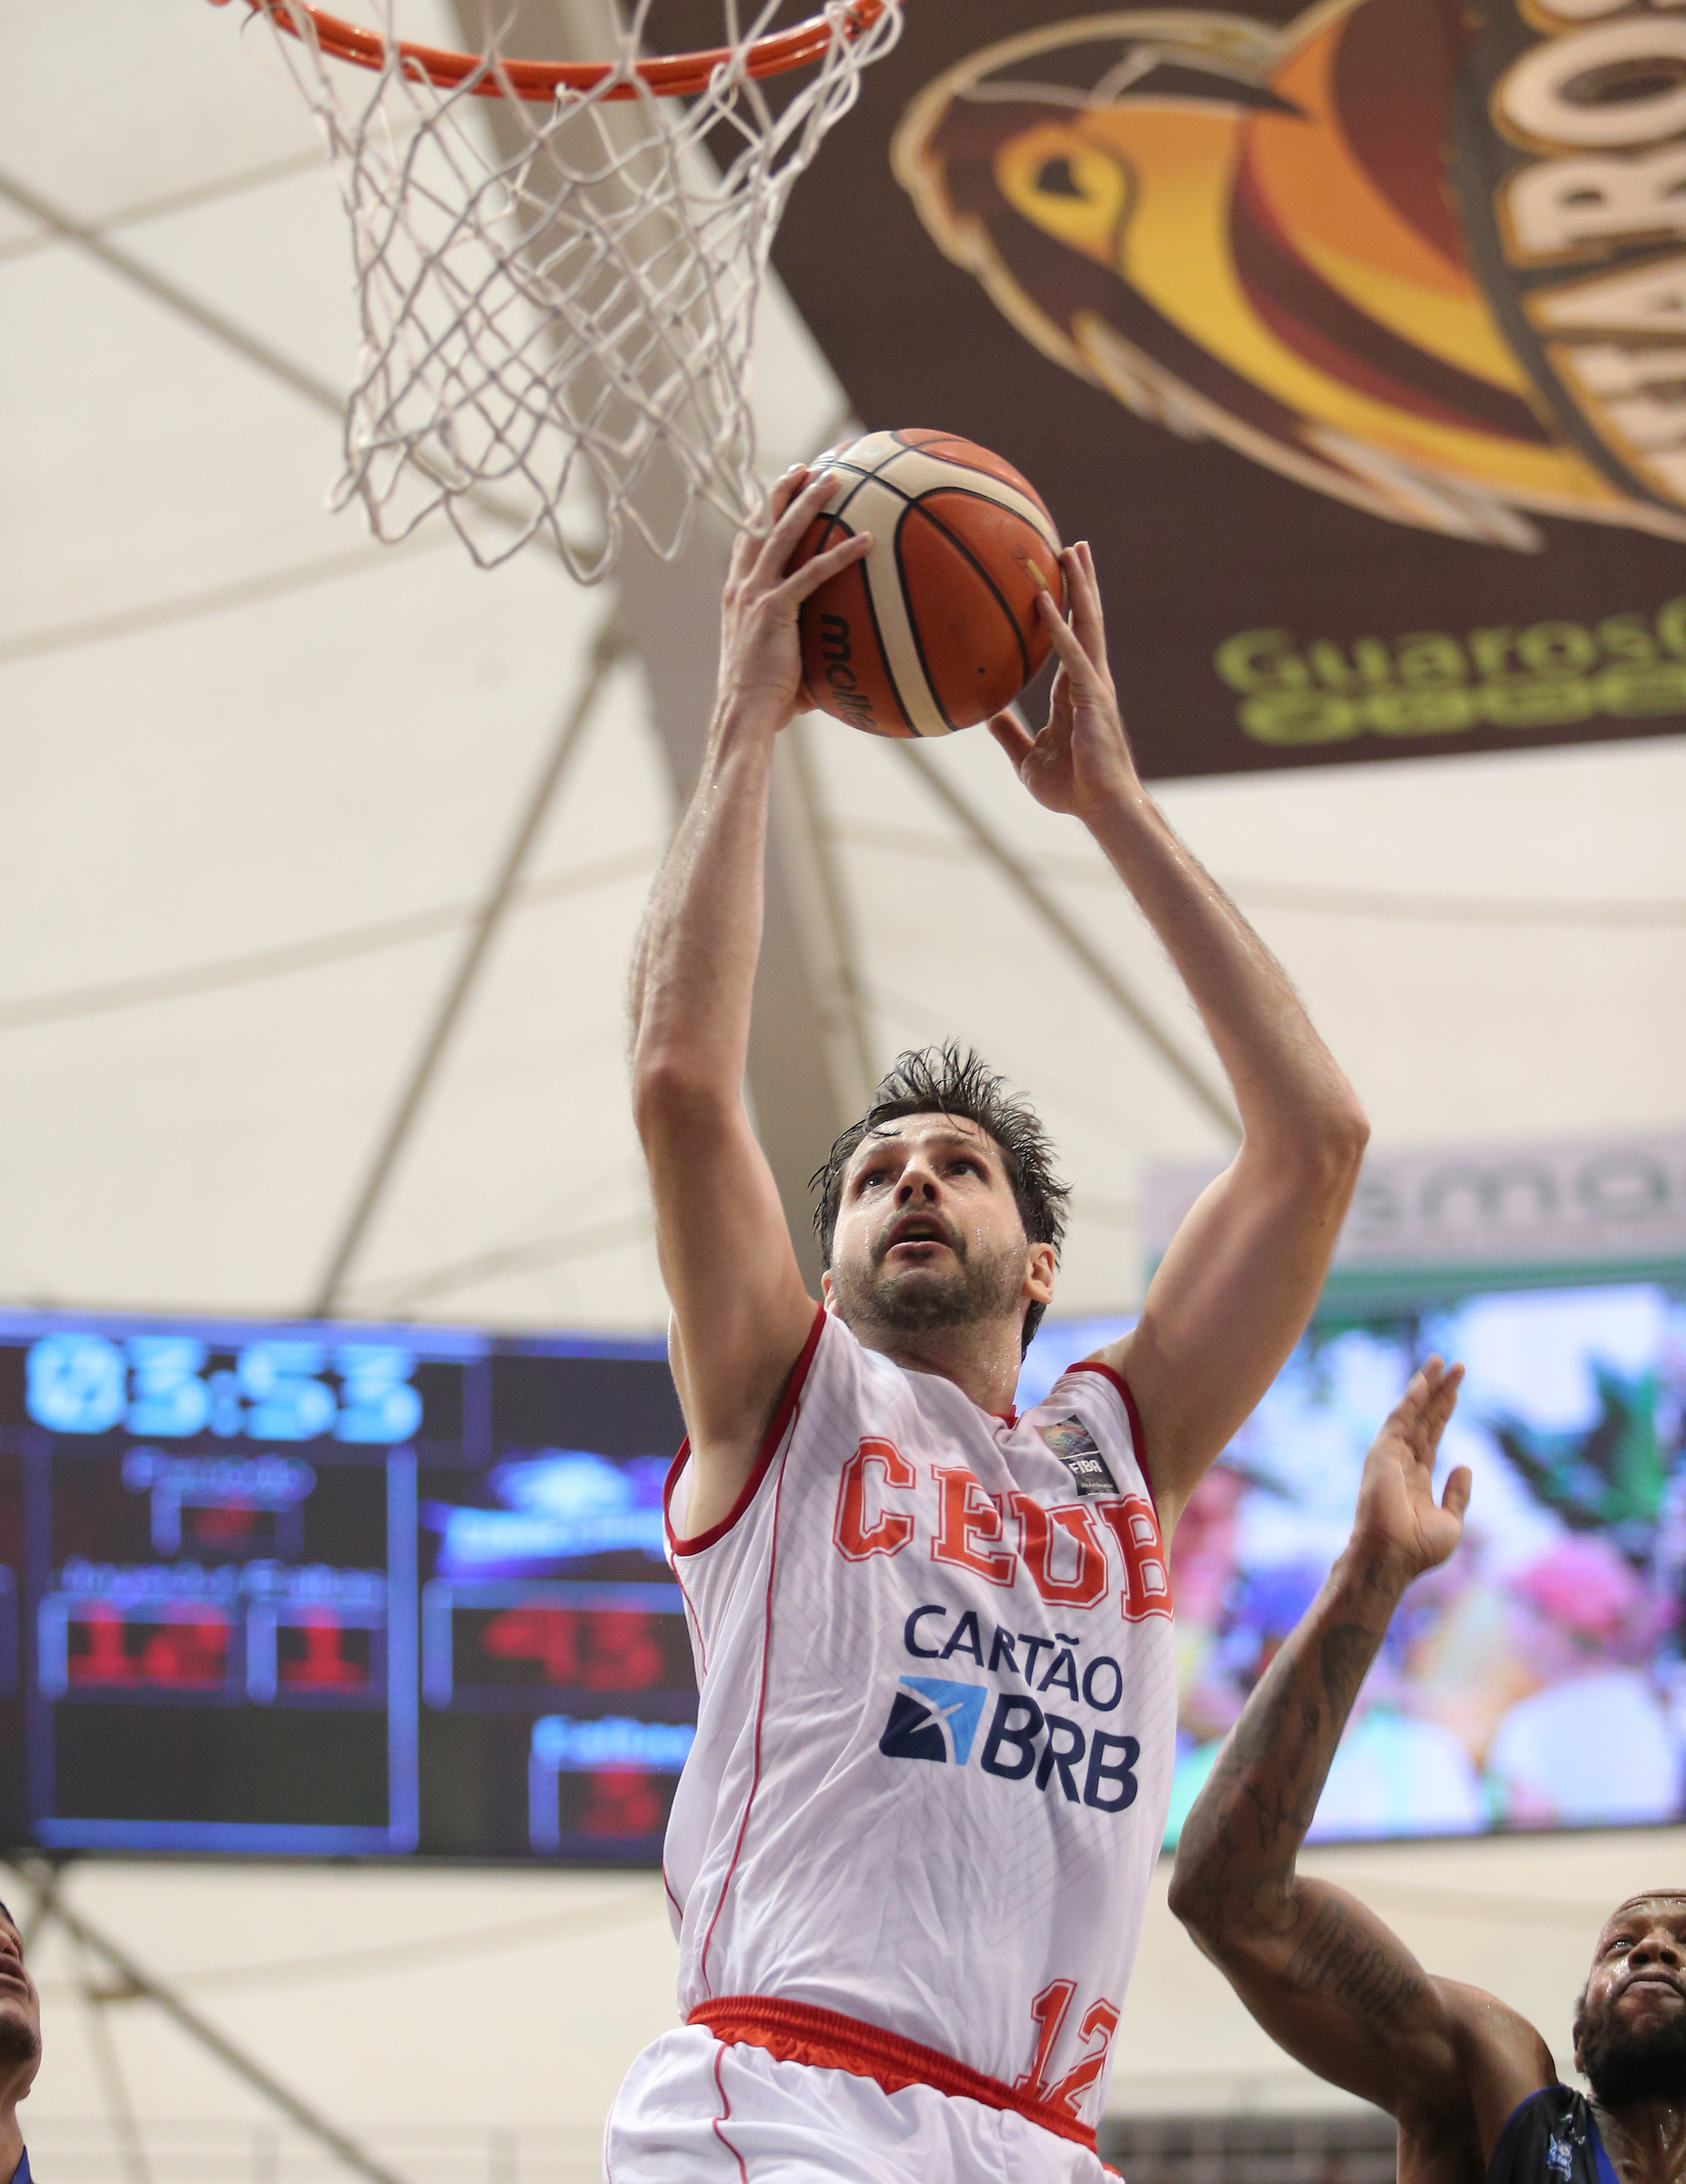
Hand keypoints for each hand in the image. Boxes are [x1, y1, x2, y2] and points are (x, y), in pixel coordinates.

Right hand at [715, 466, 871, 731]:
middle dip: (781, 491)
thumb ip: (803, 648)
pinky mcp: (774, 609)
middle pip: (760, 525)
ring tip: (833, 479)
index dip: (760, 513)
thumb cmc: (764, 701)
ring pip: (782, 535)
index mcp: (735, 596)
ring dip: (808, 503)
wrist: (744, 712)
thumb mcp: (780, 663)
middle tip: (804, 467)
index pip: (746, 543)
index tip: (777, 490)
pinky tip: (866, 540)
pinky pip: (813, 573)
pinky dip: (840, 554)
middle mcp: (741, 588)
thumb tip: (839, 658)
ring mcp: (755, 595)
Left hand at [988, 541, 1137, 818]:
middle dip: (1082, 582)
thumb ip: (1009, 733)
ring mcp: (1094, 684)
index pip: (1071, 637)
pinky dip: (1057, 625)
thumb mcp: (1027, 757)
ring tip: (1073, 550)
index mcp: (1074, 689)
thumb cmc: (1070, 787)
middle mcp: (1088, 678)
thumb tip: (986, 715)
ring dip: (1078, 586)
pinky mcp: (1091, 695)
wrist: (1099, 806)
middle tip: (1074, 545)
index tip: (1058, 577)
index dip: (1067, 607)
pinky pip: (1071, 653)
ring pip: (1087, 624)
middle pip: (1086, 619)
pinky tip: (1042, 599)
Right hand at [1351, 1356, 1469, 1590]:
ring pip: (1412, 1413)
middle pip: (1424, 1417)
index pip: (1432, 1435)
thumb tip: (1464, 1465)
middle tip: (1455, 1364)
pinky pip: (1398, 1420)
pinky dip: (1410, 1399)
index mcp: (1416, 1477)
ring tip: (1441, 1361)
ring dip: (1427, 1386)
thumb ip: (1457, 1494)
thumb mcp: (1450, 1522)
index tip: (1455, 1388)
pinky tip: (1423, 1381)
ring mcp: (1390, 1456)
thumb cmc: (1417, 1549)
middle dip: (1440, 1391)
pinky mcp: (1381, 1453)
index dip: (1444, 1410)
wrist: (1392, 1558)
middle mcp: (1402, 1461)